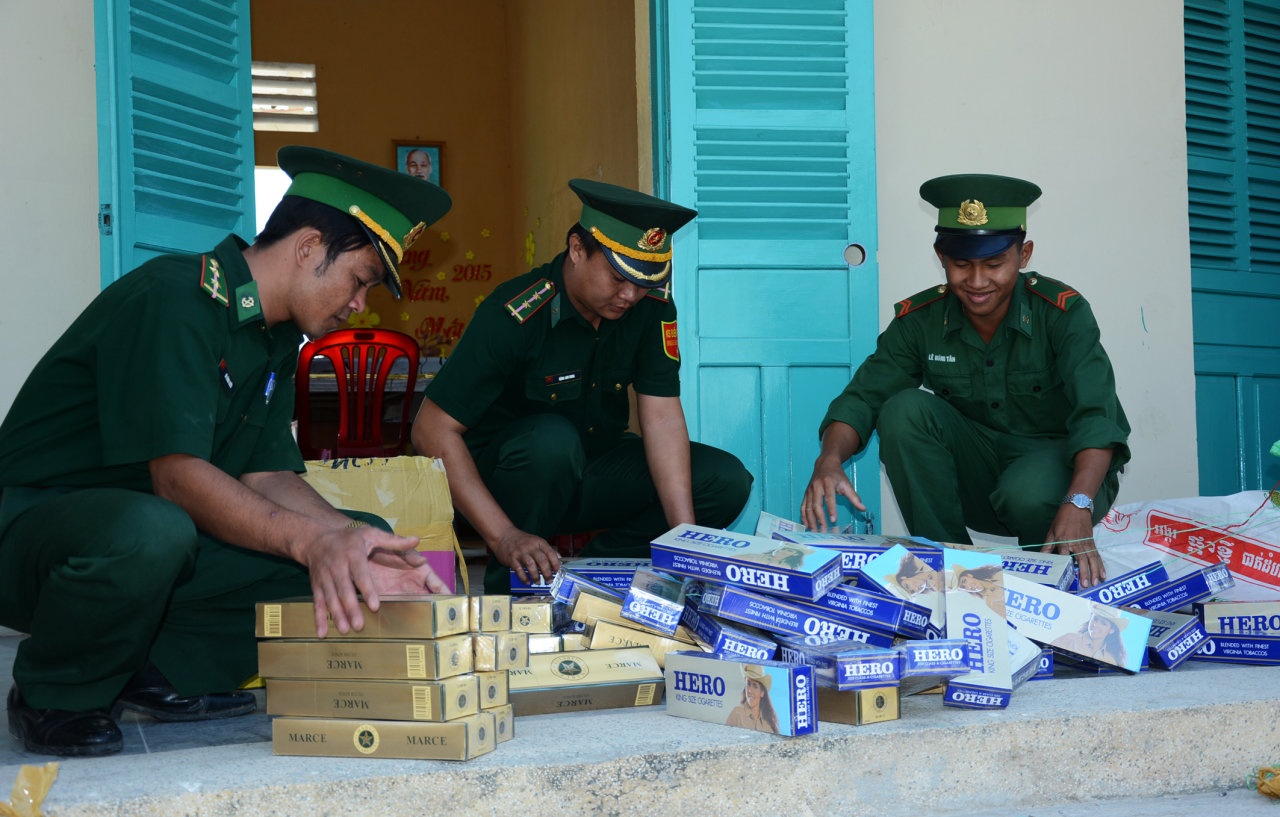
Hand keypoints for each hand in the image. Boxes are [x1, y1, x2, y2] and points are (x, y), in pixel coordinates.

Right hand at [303, 524, 427, 636]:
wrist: (317, 538)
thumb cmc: (350, 538)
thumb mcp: (371, 533)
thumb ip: (394, 541)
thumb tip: (416, 541)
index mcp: (352, 554)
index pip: (360, 574)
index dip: (367, 590)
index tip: (375, 606)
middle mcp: (336, 566)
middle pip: (344, 589)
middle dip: (351, 608)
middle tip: (359, 625)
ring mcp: (325, 577)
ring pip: (330, 598)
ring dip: (337, 615)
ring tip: (345, 630)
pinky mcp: (316, 586)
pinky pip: (317, 603)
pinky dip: (318, 619)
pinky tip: (322, 633)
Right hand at [492, 529, 561, 585]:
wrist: (503, 535)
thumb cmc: (522, 540)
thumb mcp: (536, 541)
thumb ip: (546, 550)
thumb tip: (559, 559)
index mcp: (539, 542)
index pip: (551, 553)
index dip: (556, 563)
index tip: (558, 572)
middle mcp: (531, 547)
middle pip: (542, 561)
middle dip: (547, 573)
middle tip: (549, 580)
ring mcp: (521, 553)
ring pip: (531, 566)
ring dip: (536, 576)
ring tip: (538, 582)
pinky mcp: (512, 559)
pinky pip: (519, 570)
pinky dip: (524, 578)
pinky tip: (527, 582)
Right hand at [801, 458, 864, 531]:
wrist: (825, 464)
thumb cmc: (837, 476)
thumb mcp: (847, 484)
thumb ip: (854, 497)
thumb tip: (863, 509)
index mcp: (828, 482)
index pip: (829, 497)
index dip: (831, 509)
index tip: (833, 520)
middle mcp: (816, 486)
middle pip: (816, 504)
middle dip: (819, 518)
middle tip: (823, 530)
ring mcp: (809, 490)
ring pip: (808, 507)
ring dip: (810, 520)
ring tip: (814, 531)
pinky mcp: (805, 494)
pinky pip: (803, 506)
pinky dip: (804, 516)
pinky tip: (807, 525)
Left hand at [1042, 506, 1105, 588]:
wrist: (1077, 507)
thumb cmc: (1062, 519)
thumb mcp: (1051, 531)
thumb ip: (1047, 546)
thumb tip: (1040, 557)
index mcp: (1064, 540)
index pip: (1063, 554)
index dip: (1064, 564)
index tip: (1065, 575)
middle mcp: (1076, 543)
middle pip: (1081, 559)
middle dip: (1083, 572)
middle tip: (1084, 584)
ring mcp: (1086, 543)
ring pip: (1092, 559)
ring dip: (1094, 571)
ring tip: (1095, 582)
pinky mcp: (1092, 543)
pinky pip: (1097, 556)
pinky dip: (1100, 565)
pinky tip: (1103, 574)